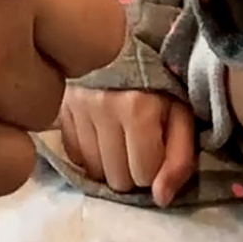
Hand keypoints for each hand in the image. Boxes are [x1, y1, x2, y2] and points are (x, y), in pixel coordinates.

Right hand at [59, 87, 196, 206]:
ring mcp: (77, 107)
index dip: (155, 167)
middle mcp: (102, 109)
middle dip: (133, 170)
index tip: (158, 148)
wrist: (125, 42)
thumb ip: (180, 158)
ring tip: (121, 140)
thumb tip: (161, 199)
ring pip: (94, 171)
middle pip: (117, 179)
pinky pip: (74, 155)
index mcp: (137, 109)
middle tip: (140, 146)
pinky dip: (89, 153)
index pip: (144, 175)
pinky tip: (101, 135)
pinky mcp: (60, 107)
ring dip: (111, 164)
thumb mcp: (182, 113)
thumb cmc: (161, 79)